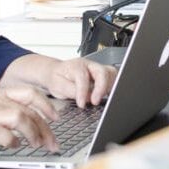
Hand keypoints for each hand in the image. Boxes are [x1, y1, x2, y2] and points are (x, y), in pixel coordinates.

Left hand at [0, 54, 117, 107]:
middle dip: (101, 88)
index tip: (81, 104)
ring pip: (110, 74)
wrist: (56, 72)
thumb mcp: (57, 85)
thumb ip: (71, 90)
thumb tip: (86, 97)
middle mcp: (89, 65)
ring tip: (101, 99)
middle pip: (102, 72)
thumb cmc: (56, 78)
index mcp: (76, 65)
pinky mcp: (102, 74)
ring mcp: (97, 68)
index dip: (83, 92)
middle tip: (95, 101)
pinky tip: (106, 96)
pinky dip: (112, 87)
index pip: (83, 77)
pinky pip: (112, 78)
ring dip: (108, 87)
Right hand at [0, 85, 60, 153]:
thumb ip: (1, 110)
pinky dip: (13, 142)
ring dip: (33, 133)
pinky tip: (13, 146)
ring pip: (21, 118)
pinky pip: (5, 135)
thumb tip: (23, 121)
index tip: (55, 117)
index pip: (30, 93)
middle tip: (52, 142)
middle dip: (46, 128)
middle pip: (30, 110)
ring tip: (36, 144)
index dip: (46, 104)